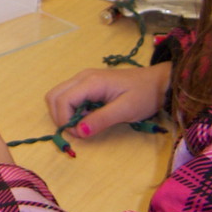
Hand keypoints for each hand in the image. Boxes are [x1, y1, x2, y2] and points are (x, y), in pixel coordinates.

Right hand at [45, 63, 170, 138]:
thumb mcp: (126, 110)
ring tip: (84, 123)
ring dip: (64, 113)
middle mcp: (81, 77)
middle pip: (53, 96)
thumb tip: (79, 132)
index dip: (65, 120)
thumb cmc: (144, 95)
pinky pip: (68, 96)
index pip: (62, 100)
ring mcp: (83, 79)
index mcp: (90, 82)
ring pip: (58, 96)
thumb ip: (101, 120)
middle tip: (78, 130)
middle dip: (59, 116)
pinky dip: (71, 110)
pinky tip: (88, 116)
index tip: (80, 134)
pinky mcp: (87, 84)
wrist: (158, 82)